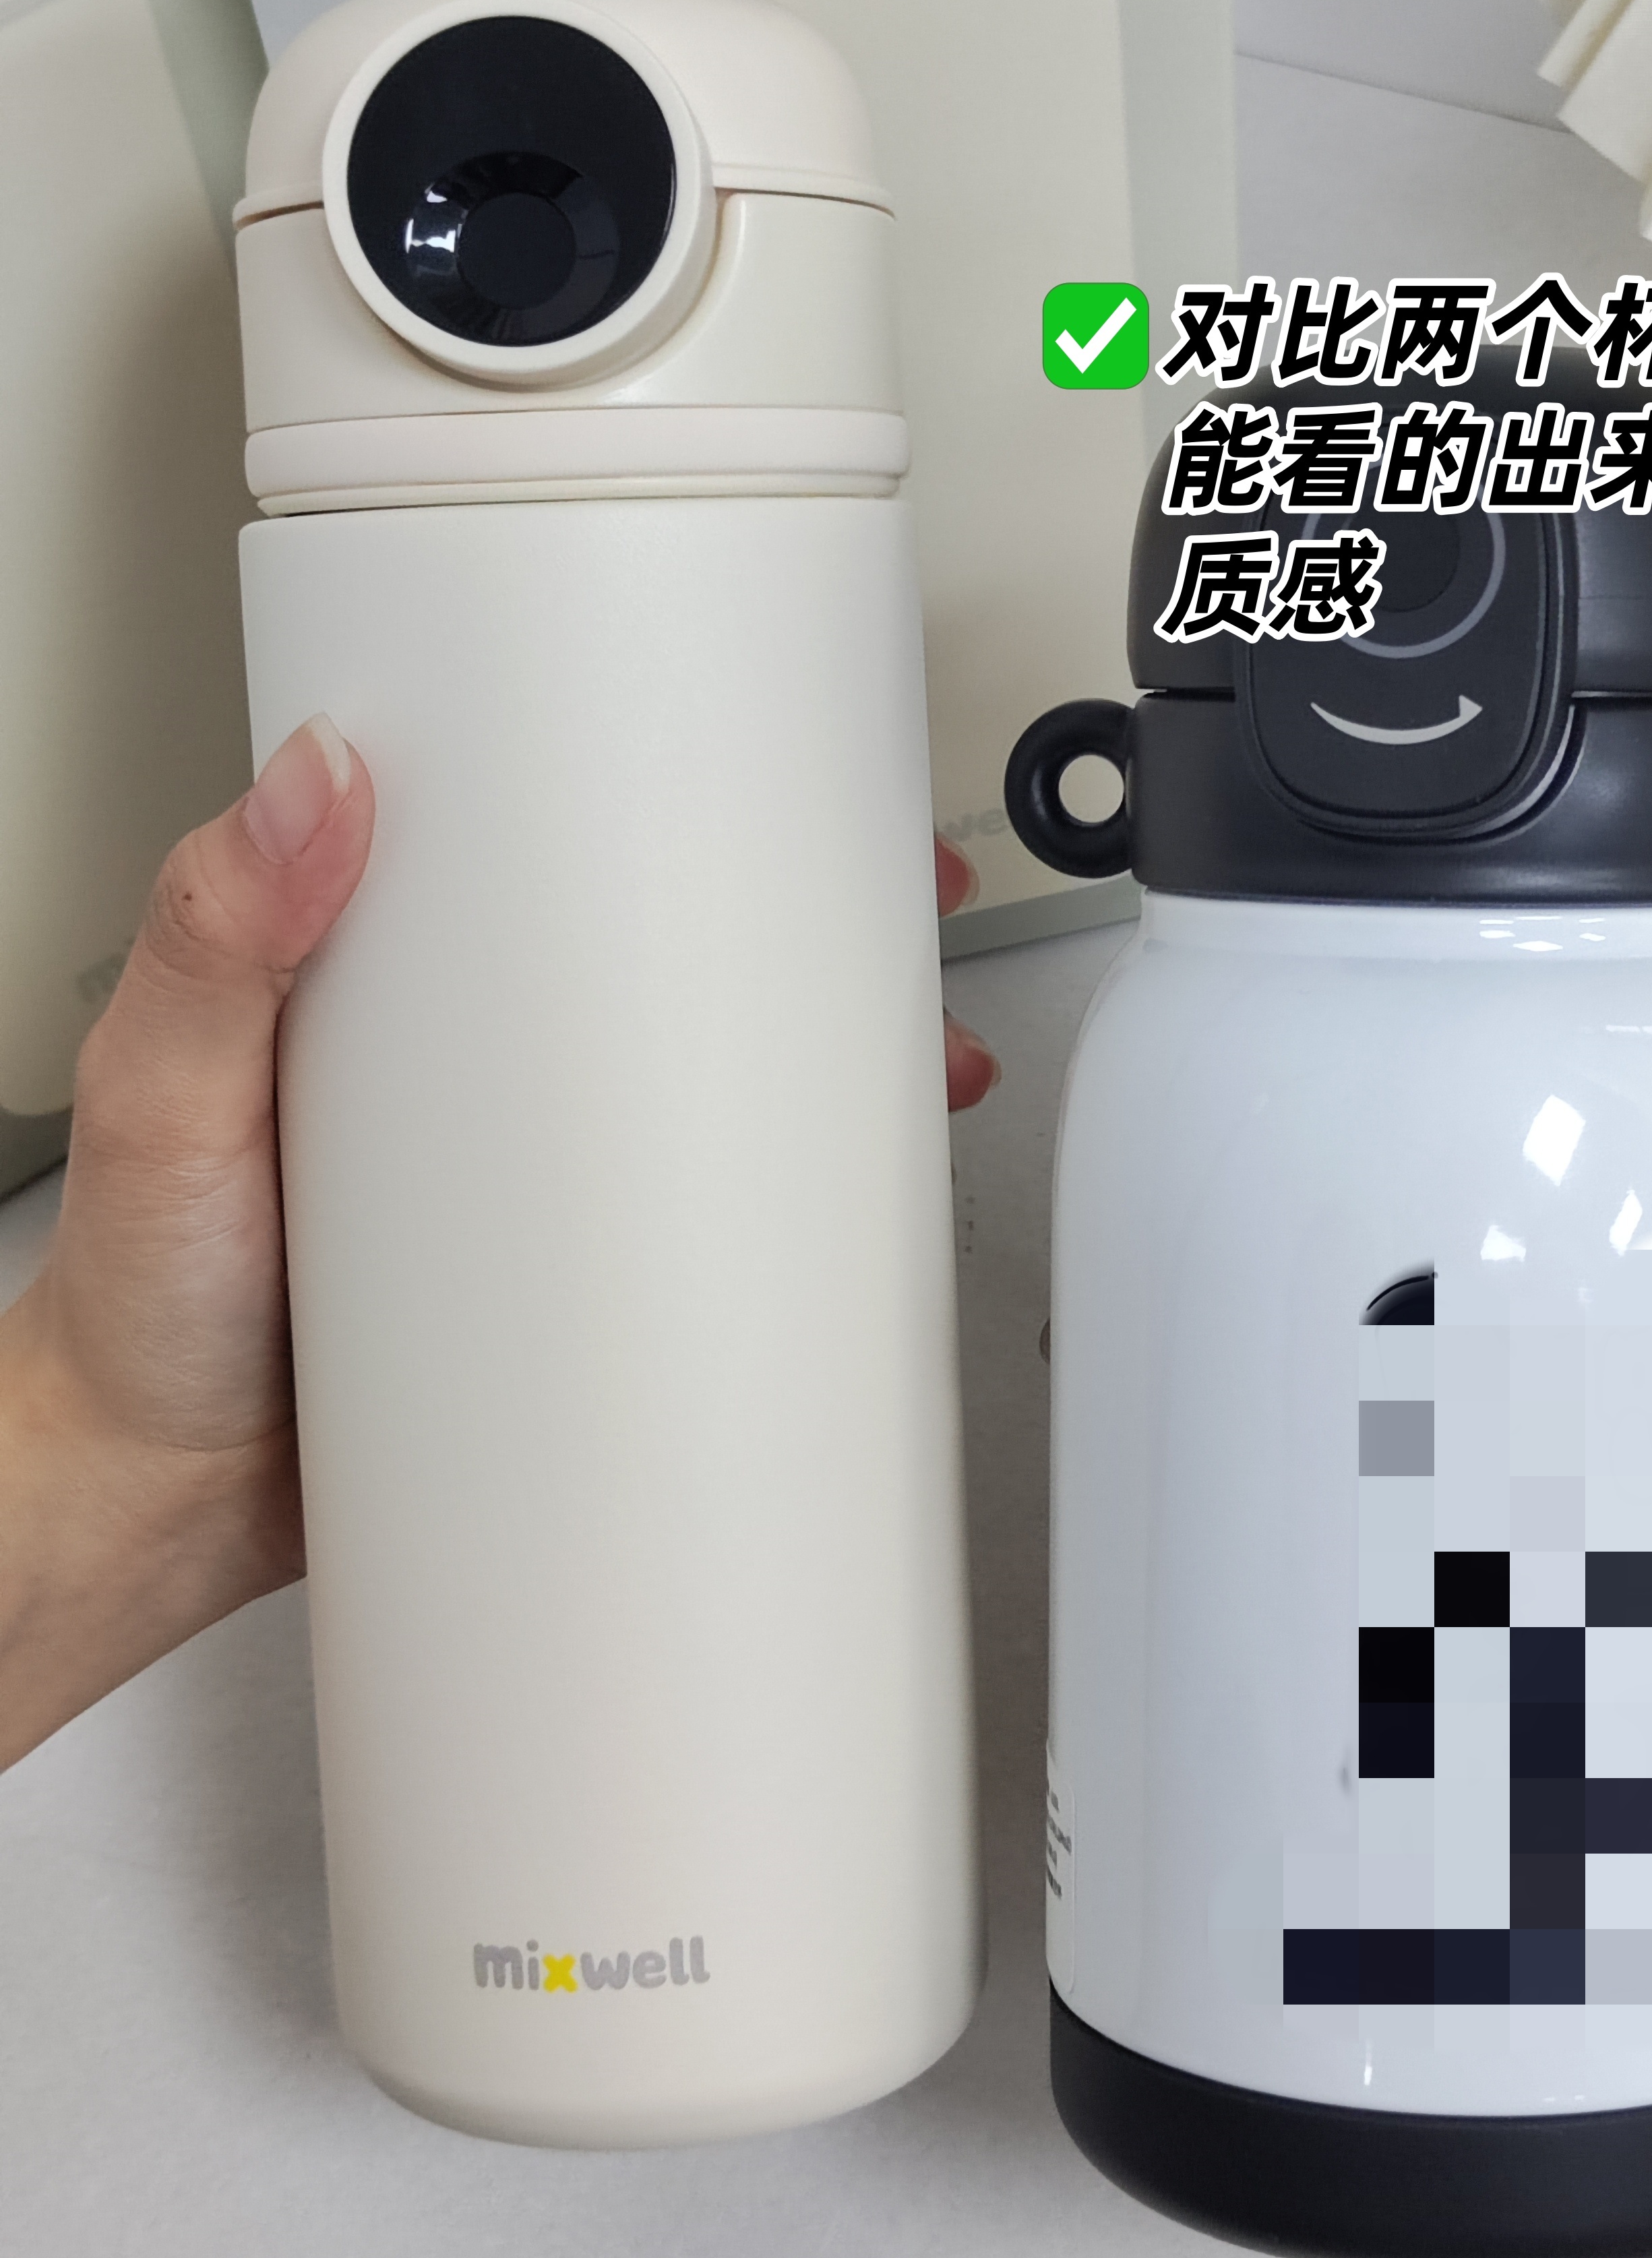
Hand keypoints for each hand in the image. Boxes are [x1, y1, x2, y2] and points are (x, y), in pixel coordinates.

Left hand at [0, 724, 995, 1771]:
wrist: (154, 1500)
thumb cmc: (136, 1297)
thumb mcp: (159, 1092)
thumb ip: (217, 940)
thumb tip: (315, 785)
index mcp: (374, 970)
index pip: (531, 838)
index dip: (654, 787)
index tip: (756, 758)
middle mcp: (462, 1057)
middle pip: (654, 960)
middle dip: (794, 931)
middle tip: (898, 920)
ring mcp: (518, 1169)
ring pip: (692, 1090)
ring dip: (811, 1073)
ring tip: (909, 1068)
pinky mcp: (555, 1272)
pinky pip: (681, 1223)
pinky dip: (766, 1211)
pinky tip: (825, 1210)